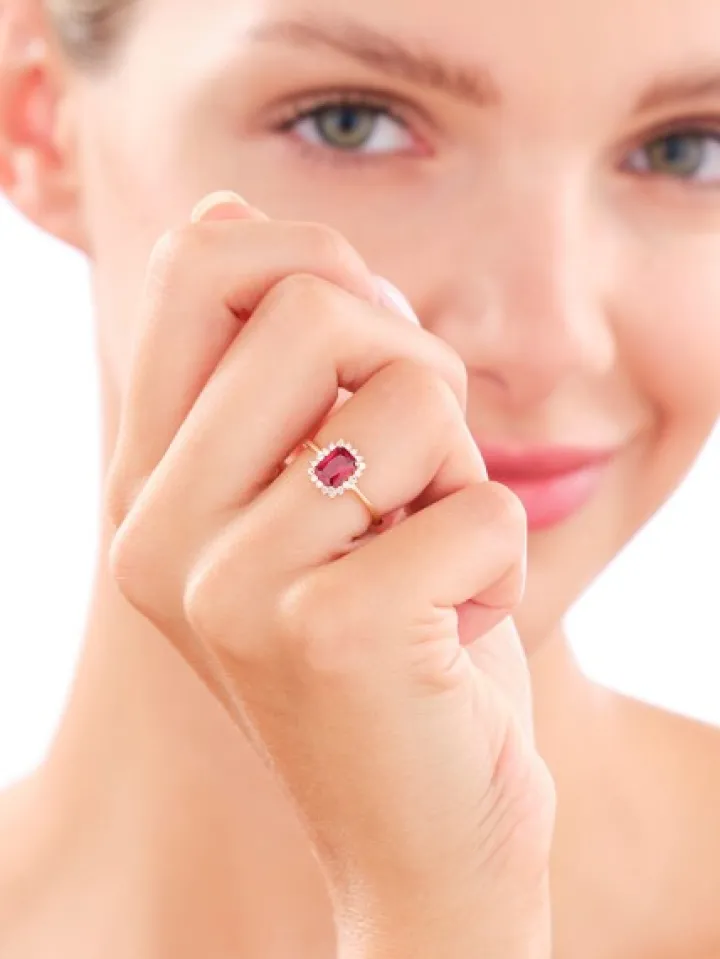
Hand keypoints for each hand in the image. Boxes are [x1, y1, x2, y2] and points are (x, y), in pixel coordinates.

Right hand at [107, 193, 555, 957]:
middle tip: (419, 470)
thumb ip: (268, 366)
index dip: (314, 265)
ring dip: (459, 473)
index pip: (197, 269)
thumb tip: (224, 209)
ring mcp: (233, 586)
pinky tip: (452, 630)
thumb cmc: (388, 645)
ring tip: (426, 559)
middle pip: (314, 304)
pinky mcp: (330, 633)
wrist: (419, 836)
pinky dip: (501, 559)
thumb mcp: (314, 496)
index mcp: (150, 486)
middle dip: (415, 368)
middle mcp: (162, 532)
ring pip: (414, 397)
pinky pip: (478, 504)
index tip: (368, 347)